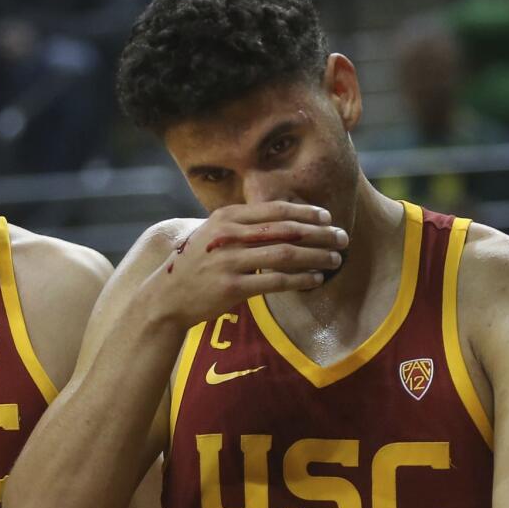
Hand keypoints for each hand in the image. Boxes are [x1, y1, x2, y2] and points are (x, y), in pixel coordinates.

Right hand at [145, 201, 346, 327]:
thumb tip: (282, 220)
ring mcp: (229, 261)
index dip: (305, 212)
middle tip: (342, 237)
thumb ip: (240, 225)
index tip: (326, 217)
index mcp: (225, 217)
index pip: (274, 209)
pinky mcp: (232, 288)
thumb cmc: (195, 265)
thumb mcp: (211, 234)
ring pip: (285, 255)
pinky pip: (275, 282)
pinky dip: (300, 280)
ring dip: (315, 256)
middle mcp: (228, 235)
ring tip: (335, 259)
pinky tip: (316, 279)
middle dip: (319, 233)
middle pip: (285, 230)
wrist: (166, 298)